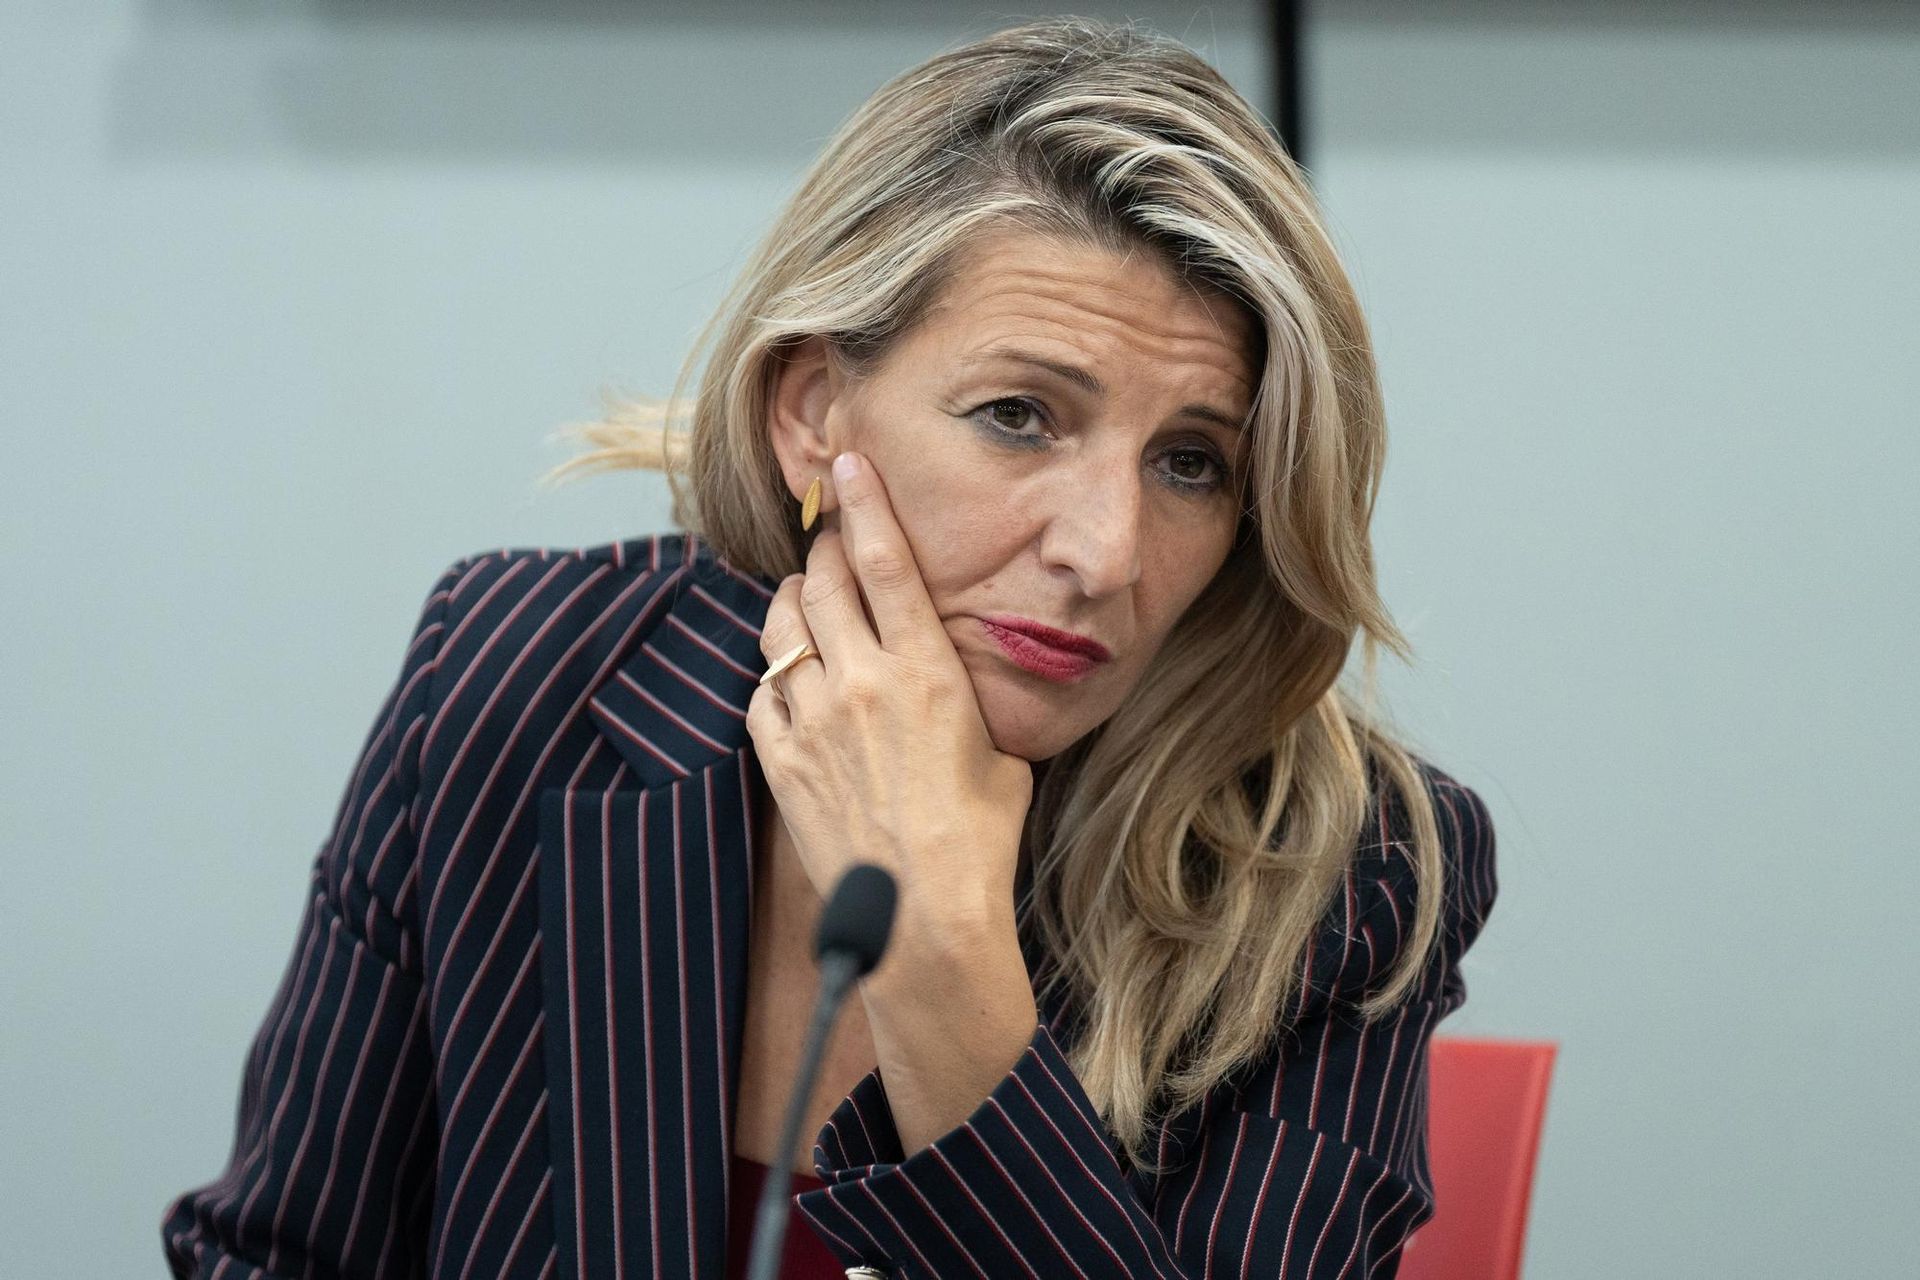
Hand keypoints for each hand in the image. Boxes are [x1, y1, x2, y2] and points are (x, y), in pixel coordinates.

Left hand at [745, 450, 1033, 933]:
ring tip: (804, 601)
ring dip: (791, 603)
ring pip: (781, 626)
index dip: (863, 504)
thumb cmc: (979, 842)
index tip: (847, 464)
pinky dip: (773, 673)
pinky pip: (760, 691)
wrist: (923, 917)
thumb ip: (970, 704)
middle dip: (823, 552)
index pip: (885, 562)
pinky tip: (790, 678)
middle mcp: (863, 682)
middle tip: (829, 544)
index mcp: (927, 671)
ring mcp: (813, 721)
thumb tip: (961, 691)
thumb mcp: (1000, 755)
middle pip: (822, 582)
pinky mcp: (780, 761)